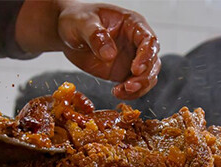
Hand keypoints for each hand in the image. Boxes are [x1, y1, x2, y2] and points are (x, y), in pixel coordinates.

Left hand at [16, 1, 160, 99]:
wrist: (67, 33)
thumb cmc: (76, 20)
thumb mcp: (82, 23)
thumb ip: (96, 36)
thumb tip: (110, 54)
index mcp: (132, 24)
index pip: (149, 40)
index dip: (147, 55)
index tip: (136, 69)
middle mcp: (136, 41)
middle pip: (153, 61)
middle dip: (145, 77)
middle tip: (129, 86)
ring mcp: (132, 58)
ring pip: (148, 76)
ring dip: (139, 88)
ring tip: (120, 91)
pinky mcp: (124, 72)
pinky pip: (135, 86)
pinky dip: (130, 93)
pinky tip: (117, 93)